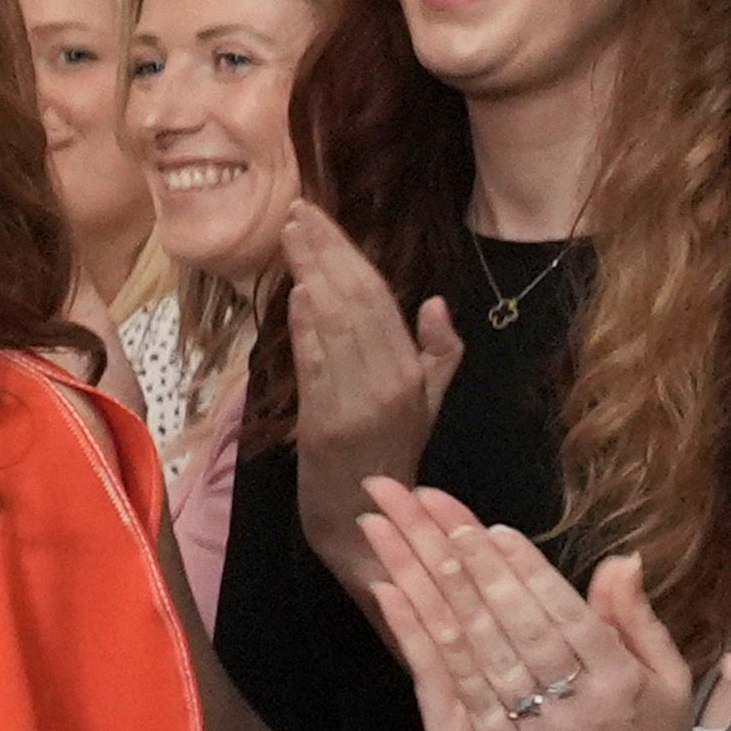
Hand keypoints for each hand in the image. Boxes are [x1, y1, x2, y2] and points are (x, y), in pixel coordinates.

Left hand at [278, 202, 459, 577]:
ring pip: (335, 324)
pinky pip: (316, 365)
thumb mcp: (430, 403)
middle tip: (298, 210)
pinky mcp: (324, 424)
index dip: (349, 254)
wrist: (364, 519)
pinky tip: (297, 290)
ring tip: (290, 234)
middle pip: (355, 301)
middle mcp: (389, 382)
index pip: (380, 299)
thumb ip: (440, 351)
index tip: (321, 219)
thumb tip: (435, 301)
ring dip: (310, 274)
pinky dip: (306, 326)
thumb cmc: (394, 454)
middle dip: (324, 251)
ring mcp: (357, 403)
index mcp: (413, 372)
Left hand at [351, 478, 694, 730]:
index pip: (565, 612)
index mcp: (620, 679)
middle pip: (518, 624)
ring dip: (449, 597)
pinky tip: (416, 614)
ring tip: (418, 549)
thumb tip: (620, 559)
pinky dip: (439, 652)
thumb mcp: (668, 681)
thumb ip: (637, 620)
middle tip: (440, 519)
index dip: (528, 571)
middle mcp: (578, 704)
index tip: (494, 530)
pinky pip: (468, 699)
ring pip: (487, 655)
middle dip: (476, 566)